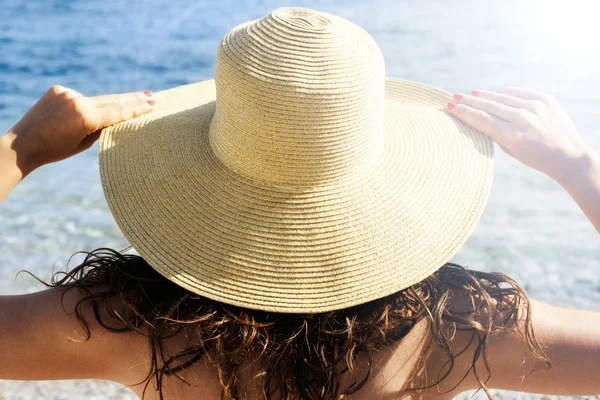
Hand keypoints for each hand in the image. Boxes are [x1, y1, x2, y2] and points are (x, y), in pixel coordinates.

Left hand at [2, 85, 154, 175]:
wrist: (22, 144)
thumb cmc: (55, 150)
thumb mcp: (84, 144)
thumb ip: (101, 127)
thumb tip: (116, 117)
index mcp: (85, 117)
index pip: (118, 111)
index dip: (137, 108)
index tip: (152, 103)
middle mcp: (77, 101)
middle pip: (112, 100)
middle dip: (133, 99)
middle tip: (152, 96)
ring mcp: (66, 93)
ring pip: (97, 99)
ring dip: (112, 102)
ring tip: (134, 100)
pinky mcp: (58, 90)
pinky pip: (80, 97)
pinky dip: (85, 105)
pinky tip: (81, 116)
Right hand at [447, 88, 590, 182]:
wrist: (569, 156)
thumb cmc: (535, 158)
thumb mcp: (511, 151)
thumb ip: (495, 133)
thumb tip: (478, 117)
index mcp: (515, 136)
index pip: (483, 120)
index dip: (465, 112)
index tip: (451, 106)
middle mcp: (525, 119)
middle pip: (490, 106)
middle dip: (469, 101)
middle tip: (454, 97)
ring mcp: (536, 107)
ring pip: (503, 97)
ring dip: (485, 95)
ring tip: (470, 94)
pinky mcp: (546, 100)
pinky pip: (519, 92)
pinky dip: (505, 93)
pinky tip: (494, 94)